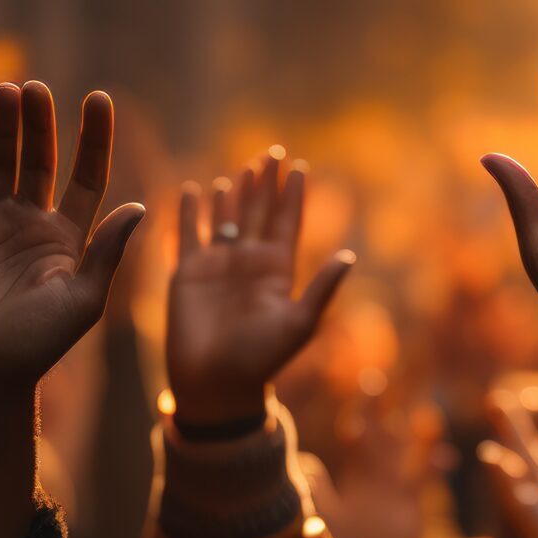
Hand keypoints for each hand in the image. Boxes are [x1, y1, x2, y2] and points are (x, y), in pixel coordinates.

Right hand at [0, 82, 145, 391]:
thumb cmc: (39, 345)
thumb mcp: (83, 300)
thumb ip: (107, 252)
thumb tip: (142, 206)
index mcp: (70, 236)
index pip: (87, 175)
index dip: (93, 138)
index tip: (99, 98)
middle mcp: (34, 222)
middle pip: (40, 159)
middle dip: (41, 123)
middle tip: (37, 88)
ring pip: (1, 162)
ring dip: (4, 127)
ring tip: (7, 91)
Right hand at [165, 147, 355, 420]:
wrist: (216, 384)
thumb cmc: (261, 359)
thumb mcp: (299, 324)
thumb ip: (322, 289)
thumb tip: (350, 256)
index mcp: (277, 270)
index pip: (286, 222)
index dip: (292, 195)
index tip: (299, 166)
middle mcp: (249, 262)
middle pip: (259, 212)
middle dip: (265, 183)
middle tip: (271, 152)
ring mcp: (218, 265)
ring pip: (227, 218)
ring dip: (233, 193)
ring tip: (240, 169)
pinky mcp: (187, 272)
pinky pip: (189, 234)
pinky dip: (190, 212)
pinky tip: (193, 189)